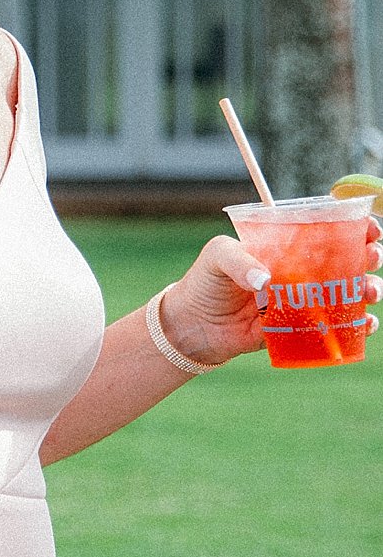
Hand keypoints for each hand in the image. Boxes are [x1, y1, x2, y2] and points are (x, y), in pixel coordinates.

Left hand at [160, 220, 382, 368]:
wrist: (192, 324)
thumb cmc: (205, 281)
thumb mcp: (217, 256)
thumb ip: (238, 260)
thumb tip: (265, 279)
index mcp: (286, 249)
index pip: (327, 233)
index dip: (354, 229)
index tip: (370, 229)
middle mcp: (301, 273)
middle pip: (347, 261)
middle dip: (369, 257)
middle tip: (371, 257)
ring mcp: (304, 301)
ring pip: (348, 293)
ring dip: (368, 290)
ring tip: (368, 291)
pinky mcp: (301, 328)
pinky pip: (336, 326)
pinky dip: (357, 325)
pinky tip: (366, 324)